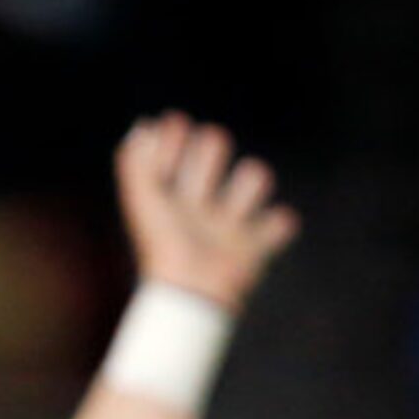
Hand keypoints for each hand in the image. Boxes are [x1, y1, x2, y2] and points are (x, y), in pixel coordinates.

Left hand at [115, 111, 297, 310]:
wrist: (191, 293)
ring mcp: (230, 223)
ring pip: (254, 177)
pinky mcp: (256, 246)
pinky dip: (278, 223)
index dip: (175, 136)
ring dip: (248, 183)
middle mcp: (200, 204)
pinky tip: (259, 230)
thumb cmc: (164, 247)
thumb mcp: (144, 202)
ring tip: (229, 208)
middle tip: (199, 166)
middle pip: (216, 149)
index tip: (174, 125)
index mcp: (171, 195)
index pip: (175, 148)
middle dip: (209, 151)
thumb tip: (142, 126)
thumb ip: (137, 164)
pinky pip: (281, 222)